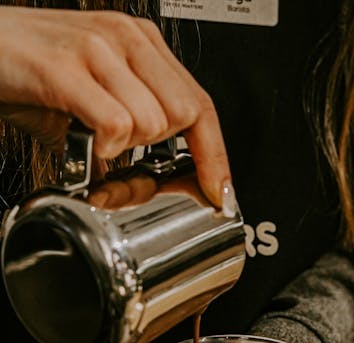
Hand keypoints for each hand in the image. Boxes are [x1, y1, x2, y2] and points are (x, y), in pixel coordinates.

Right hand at [0, 7, 230, 206]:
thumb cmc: (32, 70)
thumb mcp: (95, 93)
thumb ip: (131, 122)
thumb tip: (154, 172)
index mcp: (140, 42)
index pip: (200, 103)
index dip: (214, 154)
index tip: (218, 190)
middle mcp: (126, 38)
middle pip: (184, 115)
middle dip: (159, 148)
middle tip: (126, 151)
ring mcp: (97, 48)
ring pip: (152, 122)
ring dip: (126, 146)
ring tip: (95, 135)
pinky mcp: (65, 67)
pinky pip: (115, 123)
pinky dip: (104, 144)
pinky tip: (84, 136)